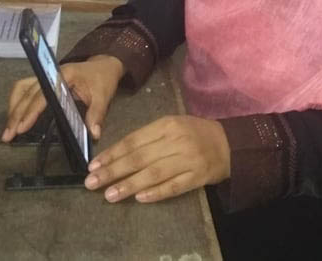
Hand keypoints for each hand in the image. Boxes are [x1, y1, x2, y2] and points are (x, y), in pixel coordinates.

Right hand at [1, 55, 123, 141]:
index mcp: (64, 75)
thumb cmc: (103, 78)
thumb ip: (97, 114)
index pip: (42, 95)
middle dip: (15, 114)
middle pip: (26, 93)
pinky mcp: (44, 80)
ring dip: (13, 108)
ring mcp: (46, 75)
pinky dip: (18, 102)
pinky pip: (25, 89)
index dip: (31, 111)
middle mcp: (51, 73)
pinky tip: (15, 117)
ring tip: (8, 129)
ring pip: (21, 89)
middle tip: (7, 135)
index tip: (21, 128)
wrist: (105, 64)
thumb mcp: (103, 96)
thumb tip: (93, 135)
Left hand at [85, 115, 230, 202]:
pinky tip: (139, 198)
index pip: (134, 140)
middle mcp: (176, 141)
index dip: (112, 154)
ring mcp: (188, 159)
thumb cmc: (194, 133)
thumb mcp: (172, 126)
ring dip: (129, 185)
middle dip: (113, 171)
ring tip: (110, 194)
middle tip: (92, 183)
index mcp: (167, 125)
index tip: (93, 165)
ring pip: (153, 173)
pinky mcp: (198, 176)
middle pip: (139, 158)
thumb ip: (148, 137)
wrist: (229, 144)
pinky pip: (174, 186)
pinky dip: (156, 193)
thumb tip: (116, 153)